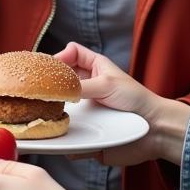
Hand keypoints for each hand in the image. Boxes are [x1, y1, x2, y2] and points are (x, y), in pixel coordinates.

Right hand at [55, 42, 189, 166]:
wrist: (154, 130)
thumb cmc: (136, 100)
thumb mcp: (106, 84)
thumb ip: (80, 86)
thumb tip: (55, 92)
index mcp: (93, 68)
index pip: (70, 54)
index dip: (59, 57)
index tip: (50, 69)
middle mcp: (85, 87)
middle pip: (59, 81)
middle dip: (47, 86)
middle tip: (36, 92)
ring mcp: (84, 109)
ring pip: (59, 108)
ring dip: (51, 112)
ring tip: (42, 115)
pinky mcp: (86, 131)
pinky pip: (68, 134)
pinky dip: (62, 135)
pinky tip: (57, 136)